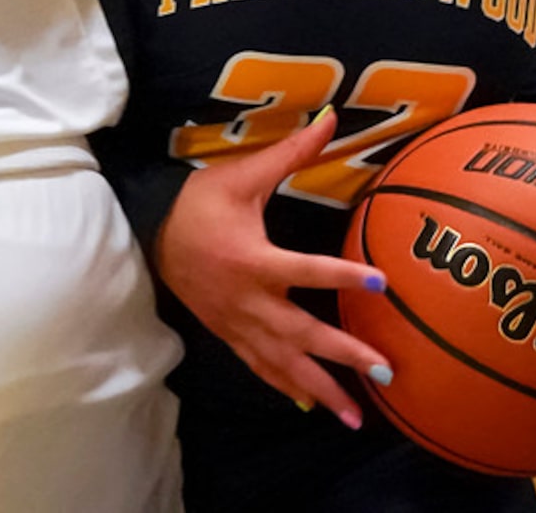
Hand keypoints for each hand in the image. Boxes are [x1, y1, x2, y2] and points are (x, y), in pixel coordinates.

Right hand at [154, 109, 391, 424]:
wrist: (152, 234)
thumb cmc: (200, 203)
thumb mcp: (241, 174)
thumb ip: (290, 153)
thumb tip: (331, 119)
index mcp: (252, 260)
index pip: (306, 270)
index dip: (342, 275)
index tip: (380, 283)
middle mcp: (249, 300)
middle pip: (302, 333)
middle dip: (344, 354)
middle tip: (384, 369)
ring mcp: (239, 324)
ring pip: (285, 364)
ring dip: (322, 388)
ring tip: (357, 416)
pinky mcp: (231, 335)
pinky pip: (262, 368)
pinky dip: (288, 388)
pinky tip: (312, 406)